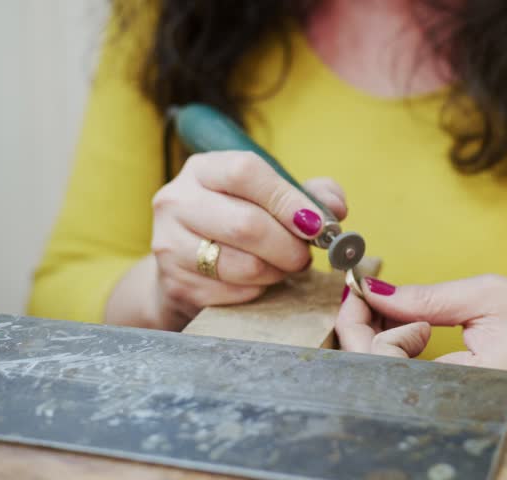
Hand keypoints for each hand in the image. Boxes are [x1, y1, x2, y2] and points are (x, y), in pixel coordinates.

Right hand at [142, 151, 345, 329]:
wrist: (186, 264)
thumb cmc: (237, 221)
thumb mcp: (269, 198)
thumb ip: (308, 195)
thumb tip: (335, 208)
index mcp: (203, 169)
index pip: (245, 172)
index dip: (287, 199)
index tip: (317, 223)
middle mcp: (177, 201)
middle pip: (246, 224)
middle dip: (289, 245)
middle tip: (305, 256)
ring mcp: (170, 244)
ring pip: (243, 265)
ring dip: (277, 271)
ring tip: (283, 267)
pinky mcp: (176, 283)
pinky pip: (235, 293)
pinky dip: (258, 291)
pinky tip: (258, 282)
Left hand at [337, 274, 506, 411]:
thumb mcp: (491, 297)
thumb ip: (428, 297)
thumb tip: (376, 290)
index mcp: (462, 384)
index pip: (378, 362)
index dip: (358, 323)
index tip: (360, 286)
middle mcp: (450, 407)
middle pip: (372, 375)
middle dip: (360, 329)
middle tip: (370, 291)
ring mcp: (449, 411)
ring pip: (385, 380)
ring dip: (377, 338)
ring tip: (396, 304)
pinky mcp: (451, 407)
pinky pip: (406, 384)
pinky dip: (394, 351)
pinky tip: (407, 326)